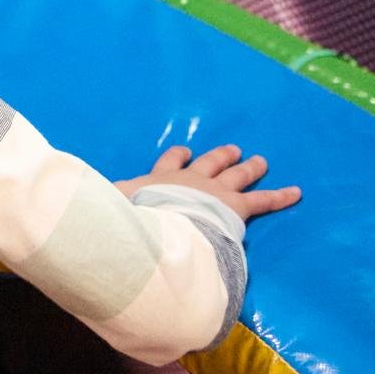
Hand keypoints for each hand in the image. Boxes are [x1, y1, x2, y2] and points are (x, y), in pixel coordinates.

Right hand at [117, 144, 300, 223]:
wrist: (164, 223)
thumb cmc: (136, 217)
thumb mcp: (112, 208)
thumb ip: (103, 208)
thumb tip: (78, 207)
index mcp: (161, 179)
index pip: (170, 163)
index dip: (178, 158)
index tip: (184, 152)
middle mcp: (191, 179)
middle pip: (209, 163)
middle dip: (221, 156)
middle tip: (233, 150)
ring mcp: (216, 191)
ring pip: (236, 174)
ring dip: (249, 166)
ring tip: (260, 160)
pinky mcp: (236, 206)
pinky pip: (263, 200)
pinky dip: (281, 195)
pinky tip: (297, 192)